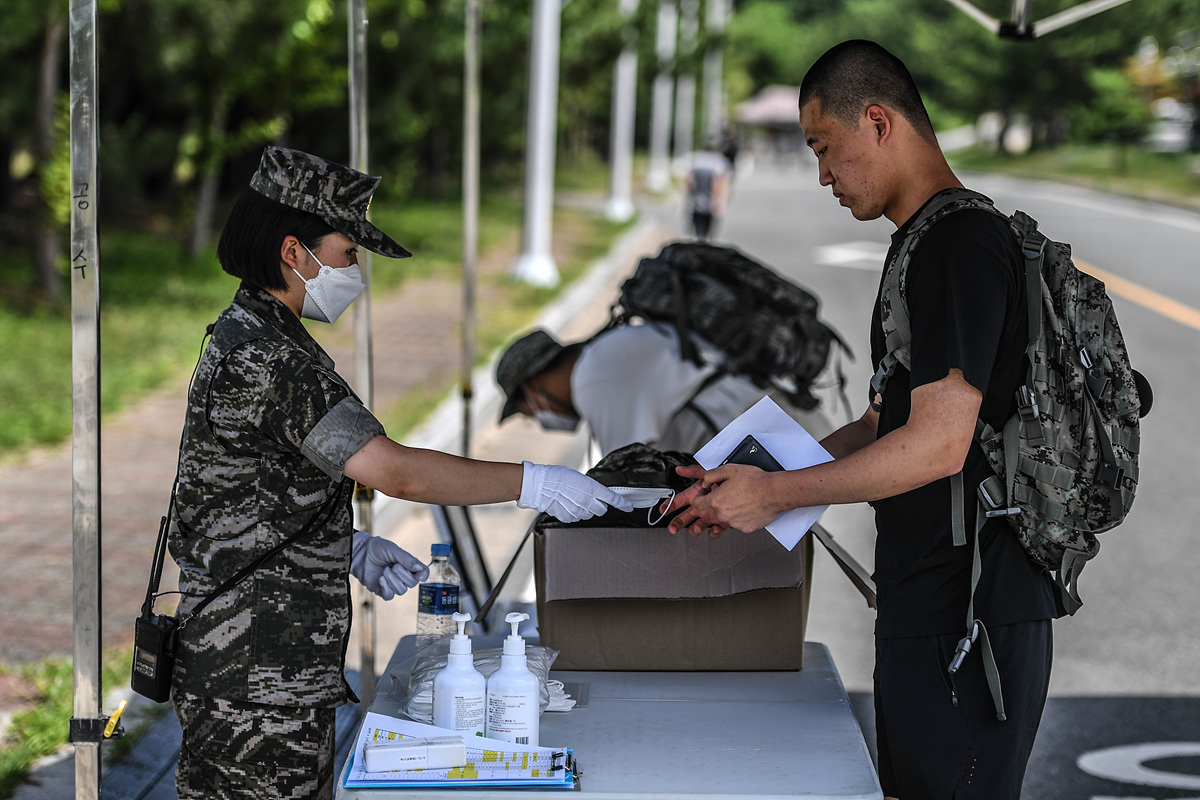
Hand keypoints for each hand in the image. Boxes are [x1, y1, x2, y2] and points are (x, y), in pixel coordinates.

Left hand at [350, 530, 429, 600]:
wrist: (360, 553)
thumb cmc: (377, 548)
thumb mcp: (393, 550)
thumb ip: (407, 559)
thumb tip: (421, 570)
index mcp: (408, 565)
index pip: (422, 573)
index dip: (423, 575)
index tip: (419, 576)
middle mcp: (403, 576)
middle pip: (412, 584)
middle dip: (402, 575)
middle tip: (393, 566)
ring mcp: (393, 584)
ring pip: (401, 591)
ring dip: (392, 580)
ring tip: (384, 571)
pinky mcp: (382, 590)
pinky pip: (389, 596)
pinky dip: (386, 588)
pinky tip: (380, 579)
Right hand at [517, 462, 634, 522]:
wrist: (541, 485)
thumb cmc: (558, 477)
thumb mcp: (580, 477)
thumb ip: (591, 487)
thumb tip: (598, 494)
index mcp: (591, 488)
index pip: (613, 498)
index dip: (623, 504)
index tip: (629, 507)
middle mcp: (587, 501)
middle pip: (602, 510)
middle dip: (600, 505)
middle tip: (590, 498)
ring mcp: (578, 511)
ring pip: (590, 515)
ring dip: (587, 509)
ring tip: (574, 499)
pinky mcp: (569, 517)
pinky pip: (578, 518)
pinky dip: (576, 513)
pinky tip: (568, 504)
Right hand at [660, 465, 728, 537]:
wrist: (747, 489)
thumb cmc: (727, 479)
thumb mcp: (709, 473)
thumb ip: (694, 471)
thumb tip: (680, 469)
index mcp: (695, 496)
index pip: (678, 501)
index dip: (669, 505)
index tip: (663, 511)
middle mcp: (701, 507)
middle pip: (684, 517)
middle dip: (677, 523)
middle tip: (673, 528)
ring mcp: (710, 516)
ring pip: (697, 526)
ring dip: (694, 529)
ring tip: (696, 528)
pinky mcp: (721, 523)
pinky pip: (715, 531)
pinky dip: (713, 532)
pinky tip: (714, 529)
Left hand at [662, 464, 780, 536]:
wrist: (774, 492)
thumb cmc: (754, 481)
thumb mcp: (728, 470)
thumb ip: (710, 476)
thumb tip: (704, 482)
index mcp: (716, 500)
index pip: (697, 503)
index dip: (700, 496)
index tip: (706, 493)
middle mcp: (723, 514)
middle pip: (714, 510)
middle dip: (720, 501)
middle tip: (731, 492)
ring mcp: (734, 523)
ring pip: (727, 516)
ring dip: (732, 509)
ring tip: (743, 498)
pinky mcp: (745, 528)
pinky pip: (740, 522)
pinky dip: (743, 516)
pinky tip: (750, 506)